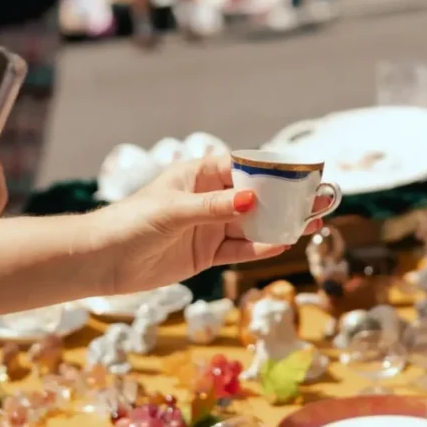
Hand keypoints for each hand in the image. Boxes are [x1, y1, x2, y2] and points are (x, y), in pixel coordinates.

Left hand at [93, 155, 329, 293]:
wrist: (102, 261)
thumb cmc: (131, 223)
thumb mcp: (173, 211)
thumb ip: (214, 207)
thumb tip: (251, 199)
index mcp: (200, 175)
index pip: (245, 166)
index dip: (275, 169)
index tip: (305, 171)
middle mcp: (209, 198)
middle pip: (258, 196)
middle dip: (289, 197)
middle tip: (323, 196)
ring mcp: (209, 227)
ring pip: (254, 223)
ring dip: (283, 223)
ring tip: (315, 221)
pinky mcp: (206, 253)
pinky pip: (241, 249)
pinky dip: (261, 248)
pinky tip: (284, 243)